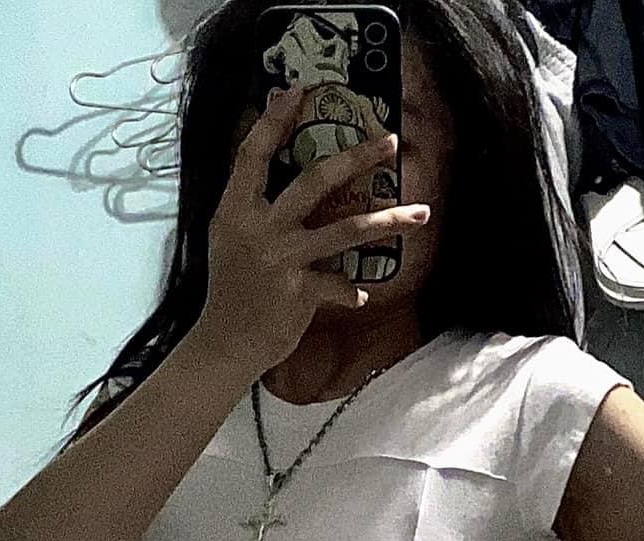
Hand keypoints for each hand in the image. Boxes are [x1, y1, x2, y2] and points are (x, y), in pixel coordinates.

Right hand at [199, 84, 431, 369]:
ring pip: (345, 230)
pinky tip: (359, 295)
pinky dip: (349, 291)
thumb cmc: (231, 292)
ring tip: (421, 212)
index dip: (273, 121)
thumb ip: (253, 208)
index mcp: (234, 212)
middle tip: (391, 142)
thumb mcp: (230, 240)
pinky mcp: (298, 292)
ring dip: (388, 220)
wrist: (222, 346)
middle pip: (314, 181)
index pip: (252, 155)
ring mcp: (280, 260)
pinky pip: (338, 284)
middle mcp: (258, 230)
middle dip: (357, 158)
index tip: (298, 91)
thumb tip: (289, 177)